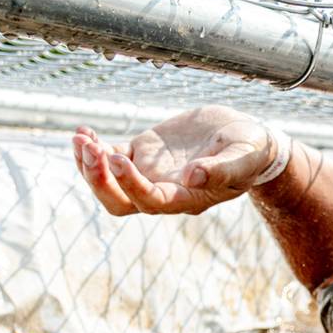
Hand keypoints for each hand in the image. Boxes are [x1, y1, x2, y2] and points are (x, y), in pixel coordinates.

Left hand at [72, 105, 276, 215]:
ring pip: (108, 182)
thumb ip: (222, 169)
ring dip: (89, 164)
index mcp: (187, 197)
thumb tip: (192, 177)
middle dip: (99, 180)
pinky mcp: (142, 153)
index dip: (131, 184)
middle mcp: (163, 191)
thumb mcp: (244, 156)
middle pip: (119, 202)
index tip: (118, 158)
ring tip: (80, 138)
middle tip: (89, 150)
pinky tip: (82, 131)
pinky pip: (109, 155)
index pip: (151, 200)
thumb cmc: (251, 151)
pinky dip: (93, 146)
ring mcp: (149, 173)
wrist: (248, 138)